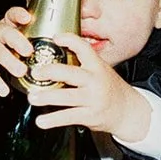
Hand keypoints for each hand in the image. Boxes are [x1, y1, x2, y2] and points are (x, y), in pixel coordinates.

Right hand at [0, 6, 34, 97]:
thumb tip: (63, 46)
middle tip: (28, 52)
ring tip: (21, 72)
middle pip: (5, 33)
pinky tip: (4, 89)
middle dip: (17, 41)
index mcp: (9, 25)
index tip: (27, 18)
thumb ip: (35, 41)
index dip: (18, 15)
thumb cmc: (7, 50)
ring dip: (9, 62)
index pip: (12, 15)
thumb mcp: (18, 41)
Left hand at [24, 32, 149, 140]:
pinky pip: (68, 117)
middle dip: (51, 72)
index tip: (55, 38)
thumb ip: (82, 64)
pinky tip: (41, 121)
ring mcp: (93, 99)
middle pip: (71, 74)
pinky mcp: (90, 116)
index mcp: (97, 66)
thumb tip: (54, 54)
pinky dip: (53, 119)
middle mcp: (95, 81)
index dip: (70, 41)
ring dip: (47, 97)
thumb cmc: (108, 89)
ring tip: (32, 98)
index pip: (84, 48)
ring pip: (67, 97)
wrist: (128, 111)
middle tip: (36, 72)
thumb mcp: (100, 71)